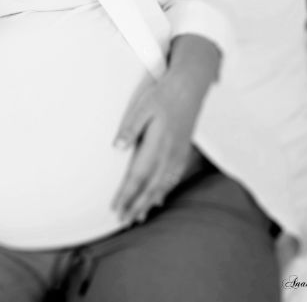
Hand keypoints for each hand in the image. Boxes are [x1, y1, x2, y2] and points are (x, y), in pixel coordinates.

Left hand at [110, 70, 210, 223]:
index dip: (127, 195)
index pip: (138, 176)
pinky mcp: (183, 150)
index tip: (116, 209)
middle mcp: (170, 153)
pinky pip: (173, 177)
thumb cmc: (163, 95)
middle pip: (151, 186)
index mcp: (158, 144)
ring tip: (139, 216)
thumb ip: (129, 128)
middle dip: (137, 205)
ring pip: (163, 185)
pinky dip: (164, 190)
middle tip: (124, 221)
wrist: (191, 86)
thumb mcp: (142, 107)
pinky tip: (158, 198)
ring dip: (150, 202)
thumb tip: (117, 147)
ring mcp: (179, 153)